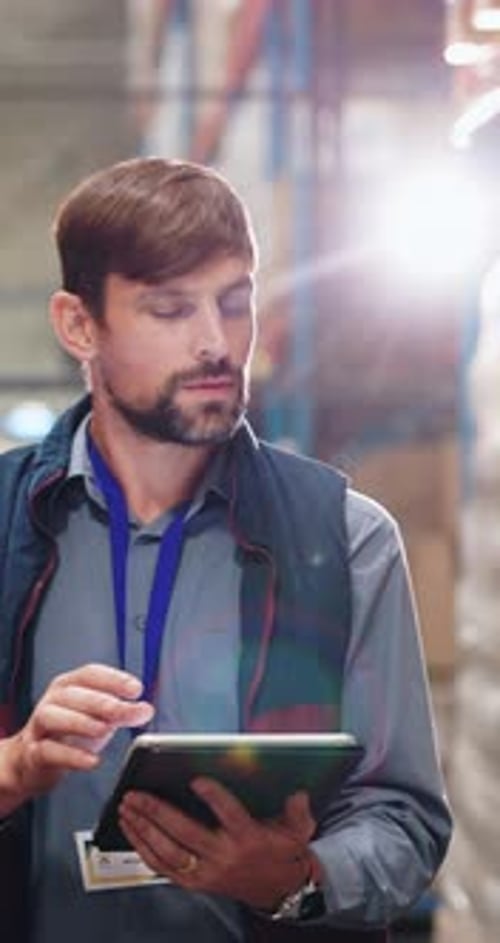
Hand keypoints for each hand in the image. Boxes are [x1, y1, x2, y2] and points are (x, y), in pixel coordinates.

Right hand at [0, 664, 153, 813]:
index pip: (91, 673)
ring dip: (80, 722)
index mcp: (70, 685)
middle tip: (125, 711)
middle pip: (74, 694)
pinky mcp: (33, 752)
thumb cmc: (68, 734)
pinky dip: (71, 755)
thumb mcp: (98, 718)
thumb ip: (122, 712)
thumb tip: (145, 709)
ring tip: (104, 730)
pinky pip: (49, 751)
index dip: (113, 679)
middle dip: (102, 702)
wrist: (32, 762)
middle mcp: (53, 700)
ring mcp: (39, 726)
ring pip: (54, 716)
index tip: (136, 689)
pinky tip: (91, 760)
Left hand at [119, 778, 317, 909]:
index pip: (230, 815)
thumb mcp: (299, 831)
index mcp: (249, 838)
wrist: (278, 891)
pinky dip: (144, 849)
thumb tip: (297, 793)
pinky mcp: (195, 882)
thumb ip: (298, 810)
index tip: (197, 780)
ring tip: (127, 808)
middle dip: (157, 812)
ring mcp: (207, 872)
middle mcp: (225, 856)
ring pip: (168, 851)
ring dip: (144, 829)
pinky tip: (132, 831)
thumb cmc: (283, 853)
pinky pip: (164, 867)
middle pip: (186, 833)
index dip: (213, 797)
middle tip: (137, 794)